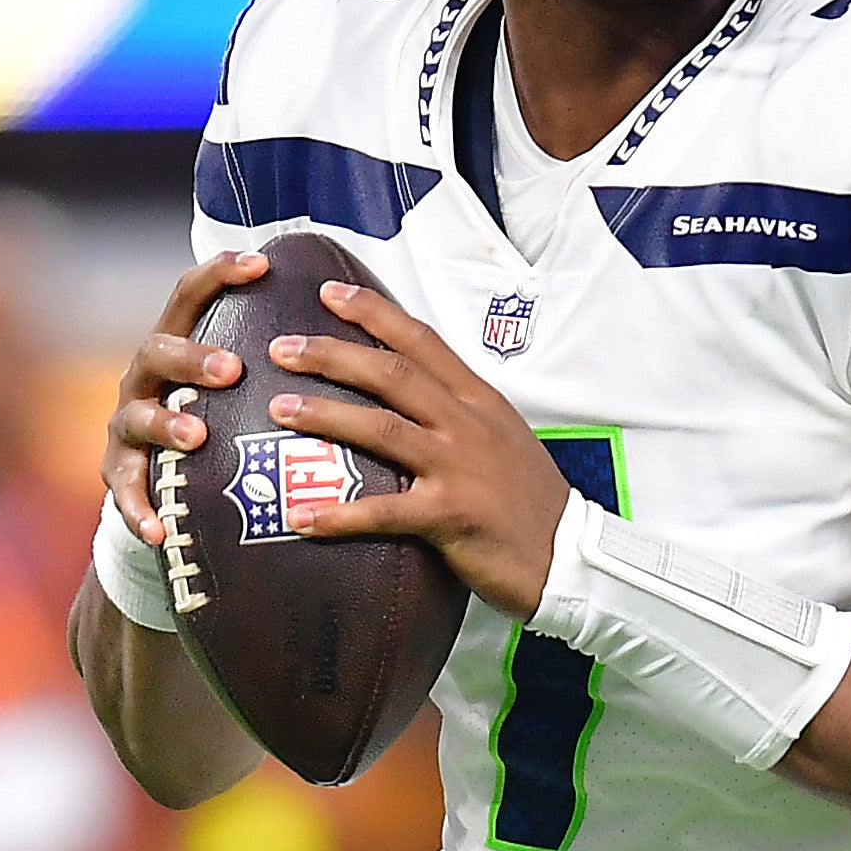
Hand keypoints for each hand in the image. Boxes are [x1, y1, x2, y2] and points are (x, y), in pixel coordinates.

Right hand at [101, 248, 270, 547]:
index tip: (261, 264)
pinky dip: (140, 509)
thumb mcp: (240, 382)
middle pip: (157, 351)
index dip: (220, 274)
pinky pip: (125, 492)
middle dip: (192, 358)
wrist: (165, 478)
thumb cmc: (220, 417)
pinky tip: (159, 529)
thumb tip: (360, 322)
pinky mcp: (119, 473)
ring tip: (197, 437)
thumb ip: (278, 357)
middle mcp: (146, 377)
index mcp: (177, 343)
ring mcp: (127, 424)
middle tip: (232, 369)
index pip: (190, 295)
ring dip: (166, 424)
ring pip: (137, 417)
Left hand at [258, 278, 578, 617]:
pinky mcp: (451, 516)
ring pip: (383, 429)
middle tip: (282, 347)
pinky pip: (385, 511)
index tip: (328, 293)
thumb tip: (409, 397)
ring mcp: (460, 468)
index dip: (372, 313)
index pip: (421, 341)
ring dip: (326, 415)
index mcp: (479, 400)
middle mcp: (467, 424)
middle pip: (392, 373)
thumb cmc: (531, 503)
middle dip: (333, 355)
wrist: (571, 557)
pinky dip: (340, 514)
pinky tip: (302, 518)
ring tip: (279, 409)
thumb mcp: (503, 438)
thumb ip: (458, 413)